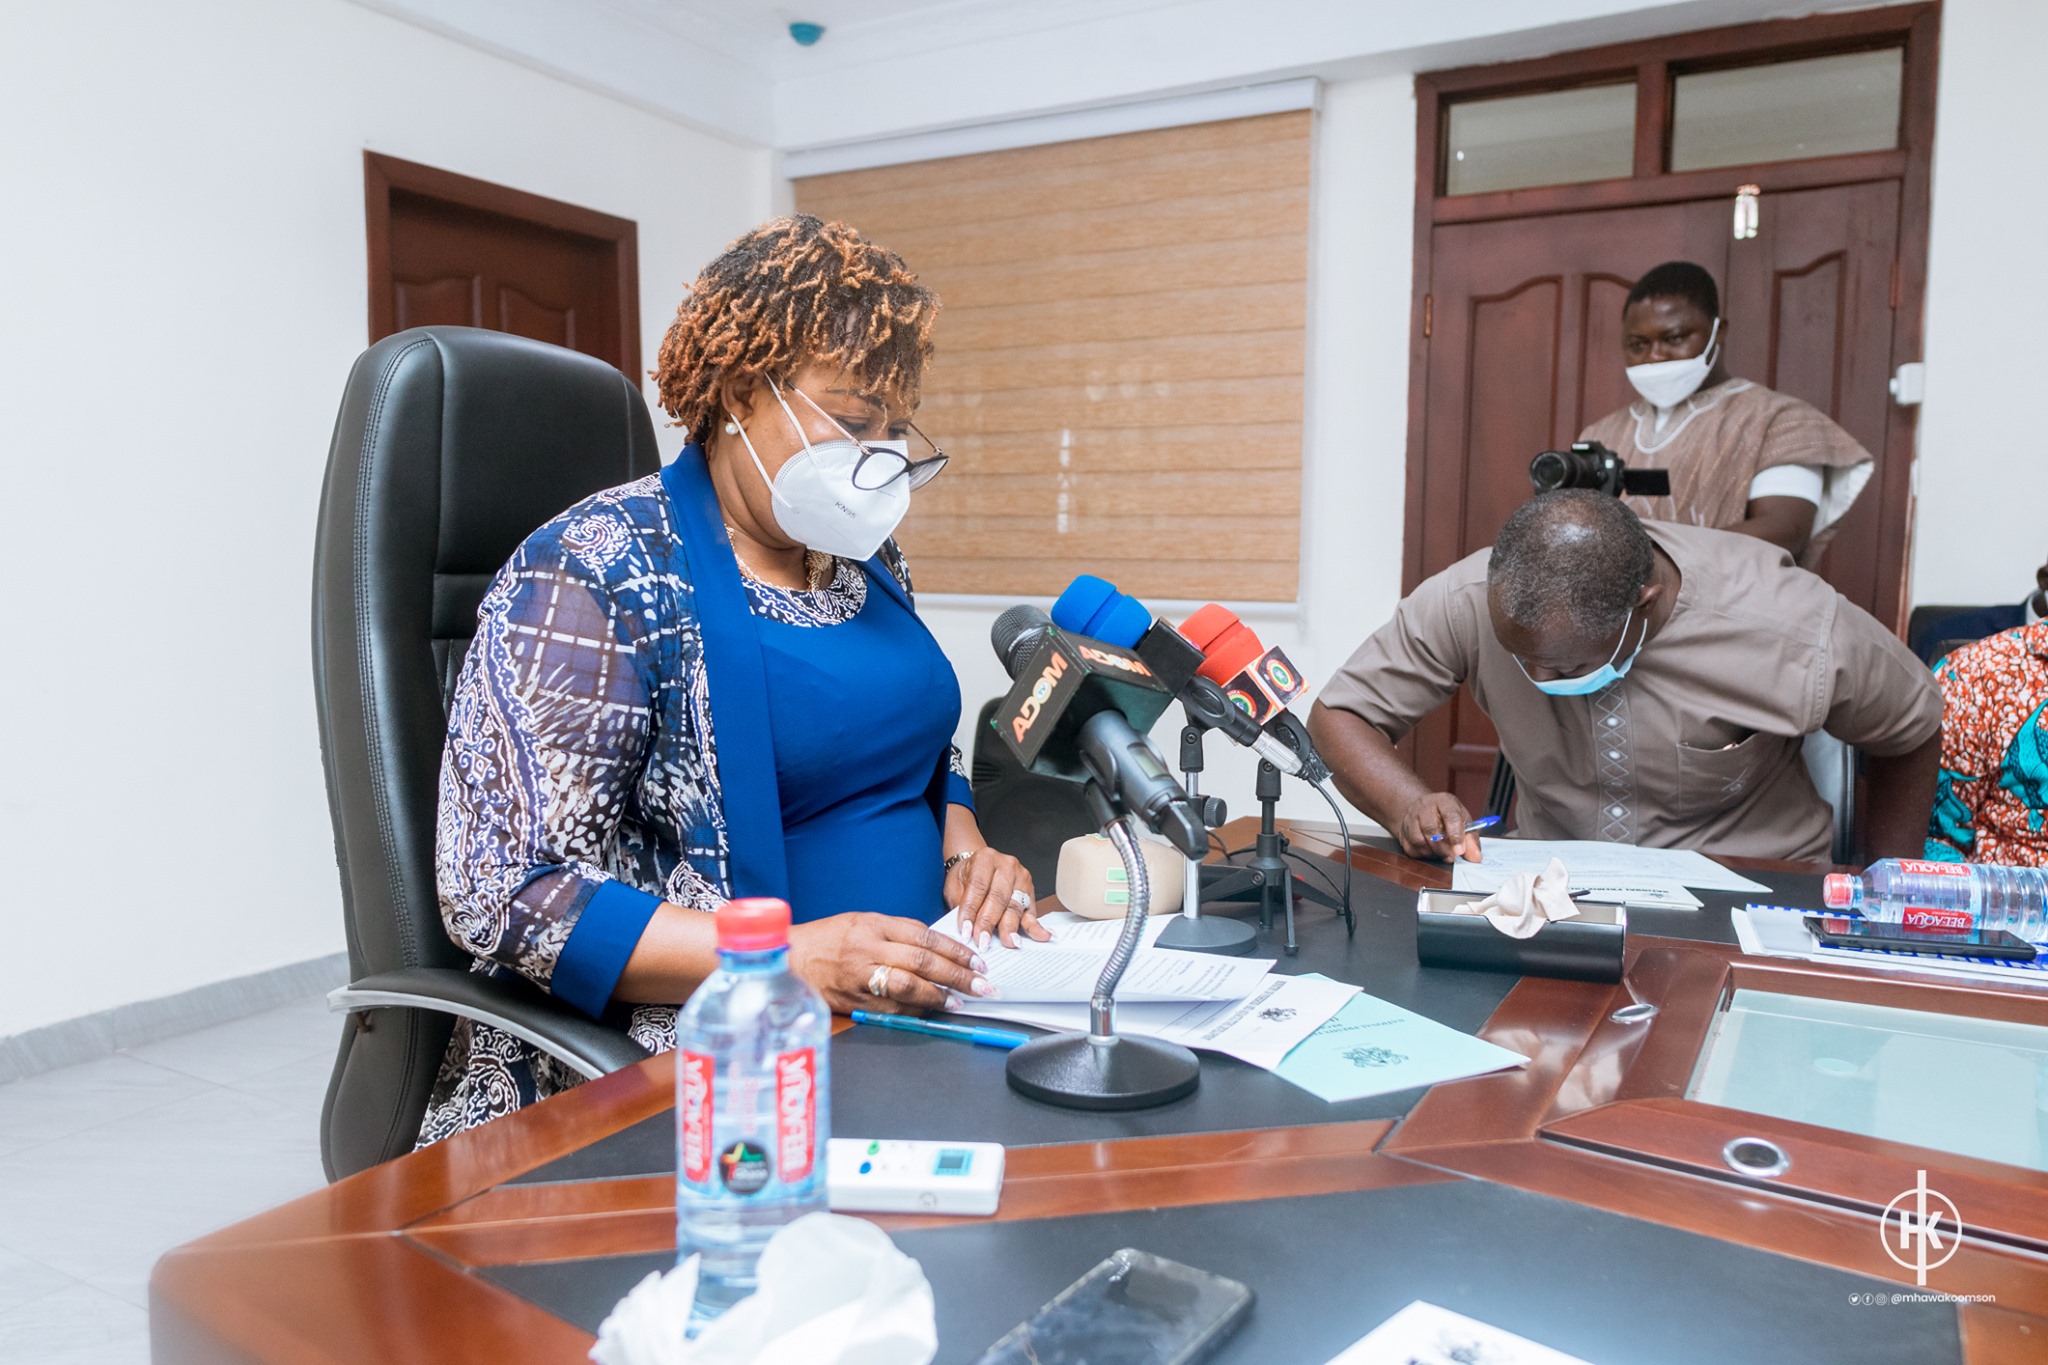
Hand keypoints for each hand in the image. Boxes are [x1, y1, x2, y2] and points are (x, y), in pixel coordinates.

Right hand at [788, 913, 994, 1014]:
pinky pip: (891, 1009)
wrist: (789, 960)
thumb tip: (936, 948)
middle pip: (922, 962)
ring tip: (959, 1001)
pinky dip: (914, 1011)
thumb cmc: (827, 939)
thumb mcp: (862, 922)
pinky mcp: (854, 1001)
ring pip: (908, 987)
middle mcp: (868, 949)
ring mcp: (860, 977)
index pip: (924, 937)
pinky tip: (930, 1012)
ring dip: (938, 996)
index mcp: (873, 925)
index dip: (955, 950)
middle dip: (957, 975)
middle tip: (982, 985)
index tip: (977, 961)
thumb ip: (897, 933)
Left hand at [945, 846, 1049, 949]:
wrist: (980, 867)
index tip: (966, 931)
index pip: (977, 886)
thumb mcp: (955, 884)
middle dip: (989, 922)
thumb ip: (959, 903)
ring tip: (1008, 942)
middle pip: (998, 897)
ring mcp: (1021, 878)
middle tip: (983, 941)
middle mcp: (1006, 865)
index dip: (971, 911)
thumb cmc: (966, 877)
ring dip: (1010, 927)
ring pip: (1015, 906)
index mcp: (985, 859)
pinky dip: (1035, 926)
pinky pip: (1031, 911)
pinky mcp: (1030, 892)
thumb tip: (965, 928)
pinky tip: (1041, 935)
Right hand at [1396, 792, 1482, 862]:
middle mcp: (1424, 806)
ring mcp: (1410, 818)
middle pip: (1431, 829)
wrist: (1422, 811)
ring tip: (1442, 854)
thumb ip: (1471, 839)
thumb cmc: (1446, 816)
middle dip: (1444, 848)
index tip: (1460, 851)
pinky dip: (1423, 854)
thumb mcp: (1463, 821)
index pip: (1450, 816)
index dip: (1455, 835)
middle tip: (1452, 857)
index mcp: (1444, 801)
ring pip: (1419, 841)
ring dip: (1433, 853)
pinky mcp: (1402, 831)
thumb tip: (1475, 857)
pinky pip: (1411, 848)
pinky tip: (1431, 852)